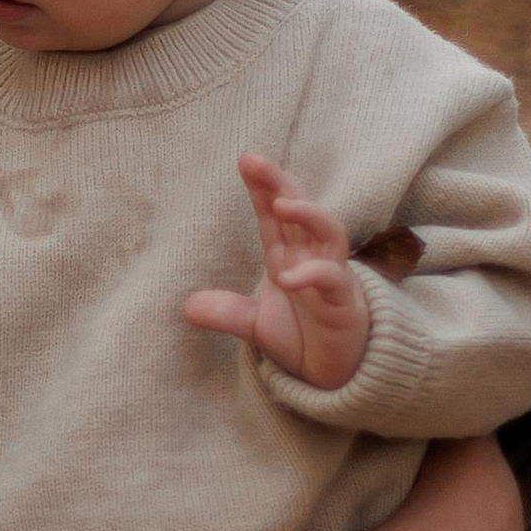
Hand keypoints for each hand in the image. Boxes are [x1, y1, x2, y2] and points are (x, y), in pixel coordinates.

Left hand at [184, 153, 370, 392]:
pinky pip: (332, 280)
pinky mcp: (343, 302)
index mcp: (288, 255)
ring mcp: (331, 275)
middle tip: (255, 160)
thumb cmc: (304, 335)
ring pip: (328, 232)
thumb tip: (187, 307)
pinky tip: (288, 278)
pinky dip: (313, 275)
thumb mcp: (256, 325)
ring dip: (307, 214)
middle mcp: (311, 257)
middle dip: (279, 183)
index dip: (262, 186)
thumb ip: (228, 312)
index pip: (273, 214)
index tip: (245, 160)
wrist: (338, 370)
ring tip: (281, 204)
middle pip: (299, 209)